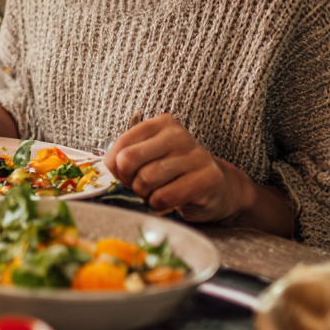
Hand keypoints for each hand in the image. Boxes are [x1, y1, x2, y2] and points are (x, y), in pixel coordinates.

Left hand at [104, 113, 273, 224]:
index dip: (116, 166)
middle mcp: (179, 135)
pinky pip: (164, 197)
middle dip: (128, 181)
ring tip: (156, 193)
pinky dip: (159, 205)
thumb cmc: (176, 172)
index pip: (121, 144)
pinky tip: (168, 202)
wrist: (219, 189)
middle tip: (138, 187)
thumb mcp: (150, 157)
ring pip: (146, 179)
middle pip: (129, 161)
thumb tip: (110, 166)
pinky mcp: (207, 179)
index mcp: (161, 124)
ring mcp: (196, 155)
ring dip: (145, 194)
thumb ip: (126, 156)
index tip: (125, 174)